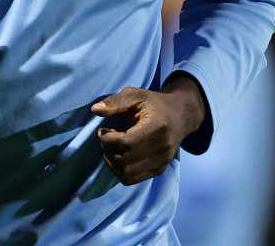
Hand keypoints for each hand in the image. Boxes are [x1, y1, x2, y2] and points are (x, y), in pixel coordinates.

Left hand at [91, 77, 206, 184]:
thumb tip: (95, 110)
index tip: (104, 130)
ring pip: (126, 174)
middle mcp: (163, 148)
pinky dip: (119, 170)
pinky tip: (120, 155)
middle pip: (123, 161)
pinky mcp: (159, 170)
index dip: (107, 139)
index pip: (125, 143)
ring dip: (112, 163)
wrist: (180, 116)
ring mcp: (163, 162)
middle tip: (108, 138)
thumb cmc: (154, 104)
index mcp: (157, 127)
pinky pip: (131, 179)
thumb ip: (116, 102)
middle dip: (108, 150)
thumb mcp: (135, 95)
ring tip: (113, 148)